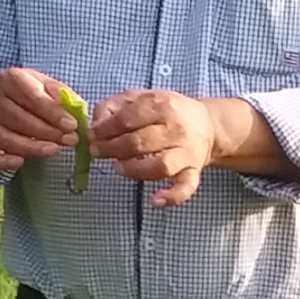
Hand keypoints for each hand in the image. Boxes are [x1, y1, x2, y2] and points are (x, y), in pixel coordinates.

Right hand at [0, 65, 86, 173]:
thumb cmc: (22, 95)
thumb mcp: (40, 84)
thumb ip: (59, 93)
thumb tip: (76, 107)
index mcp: (8, 80)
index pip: (32, 97)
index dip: (53, 112)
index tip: (71, 124)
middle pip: (20, 119)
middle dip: (48, 132)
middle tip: (69, 140)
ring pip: (7, 139)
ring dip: (33, 148)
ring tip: (54, 150)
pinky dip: (2, 161)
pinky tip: (20, 162)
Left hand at [88, 88, 276, 206]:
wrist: (207, 126)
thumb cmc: (169, 112)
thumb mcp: (142, 97)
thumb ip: (116, 105)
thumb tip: (96, 123)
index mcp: (162, 106)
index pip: (127, 119)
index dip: (104, 129)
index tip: (92, 136)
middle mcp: (176, 129)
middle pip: (138, 143)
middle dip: (111, 149)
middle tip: (96, 151)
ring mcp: (186, 153)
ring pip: (158, 165)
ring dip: (132, 169)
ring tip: (118, 167)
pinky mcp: (193, 172)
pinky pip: (185, 187)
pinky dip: (172, 196)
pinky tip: (155, 200)